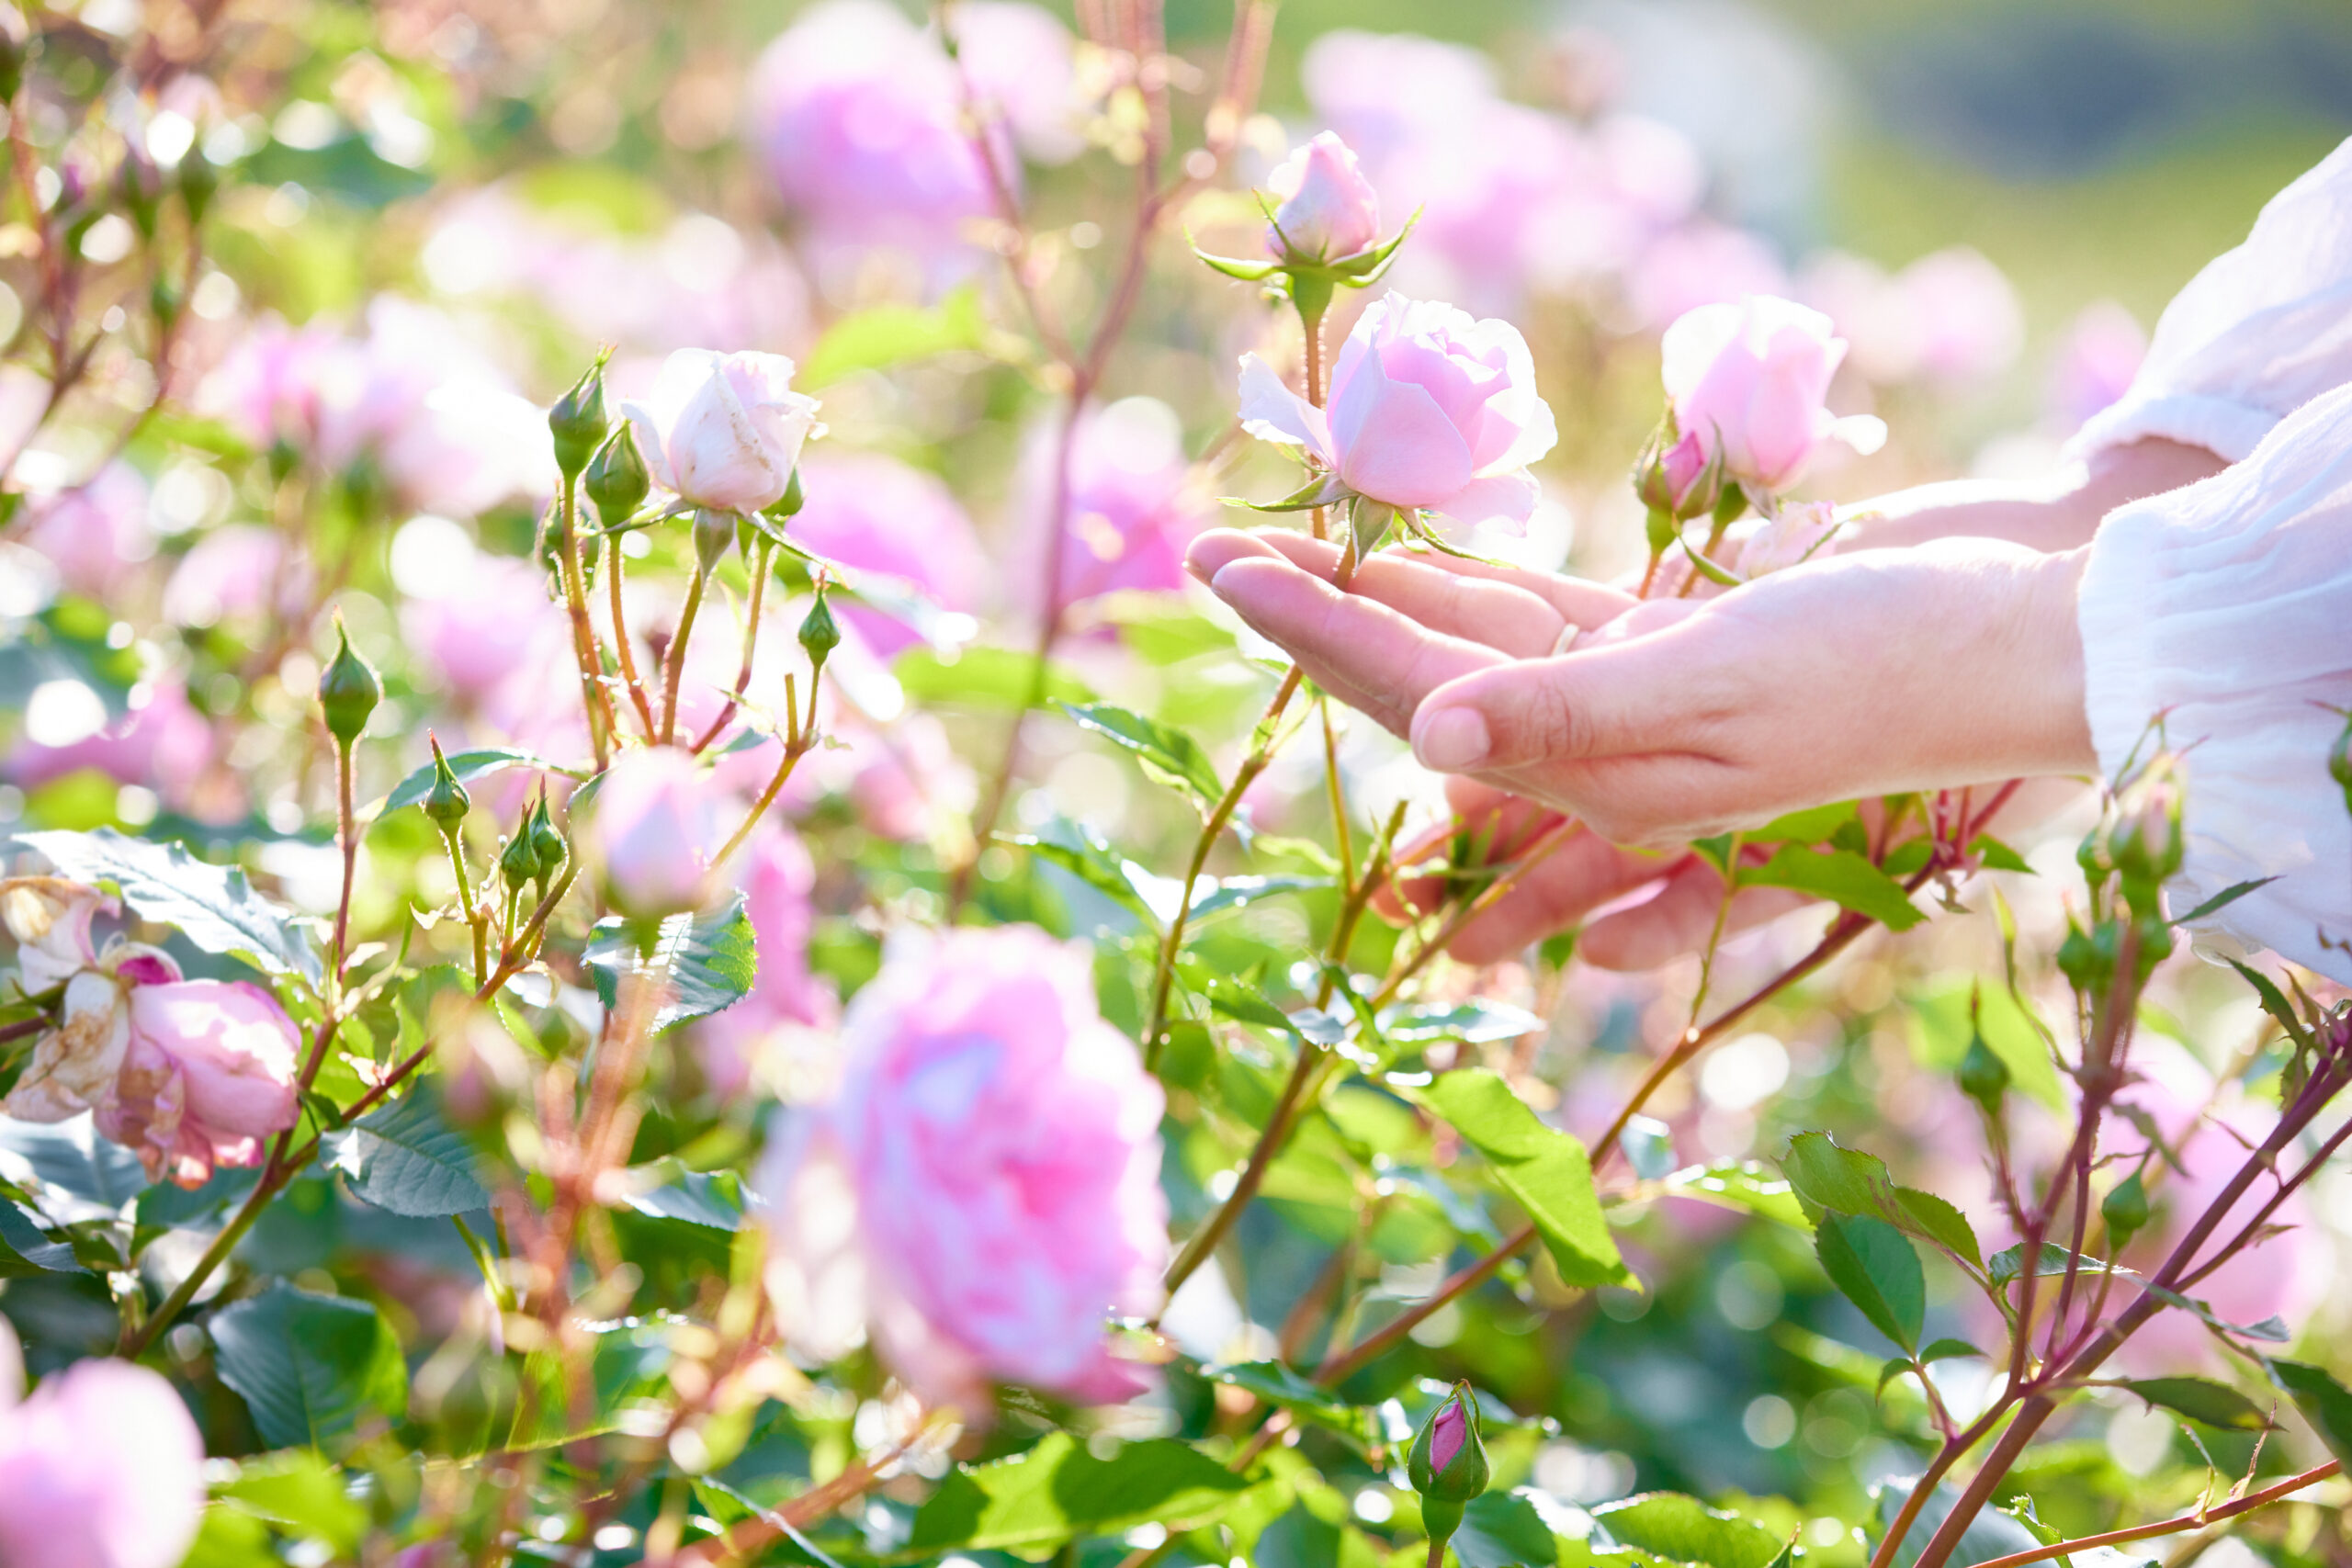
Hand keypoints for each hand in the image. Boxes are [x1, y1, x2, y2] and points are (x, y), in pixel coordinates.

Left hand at [1186, 527, 2096, 962]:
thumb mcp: (1720, 692)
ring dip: (1379, 599)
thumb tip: (1427, 729)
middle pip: (1420, 673)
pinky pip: (1544, 621)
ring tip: (1281, 552)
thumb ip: (1569, 710)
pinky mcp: (1675, 645)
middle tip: (1207, 556)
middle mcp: (1597, 748)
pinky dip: (1476, 590)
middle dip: (1313, 618)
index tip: (1220, 570)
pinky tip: (1411, 563)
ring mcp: (1632, 697)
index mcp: (1596, 770)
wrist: (2018, 636)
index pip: (1417, 690)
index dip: (1313, 628)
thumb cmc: (1884, 669)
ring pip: (1473, 646)